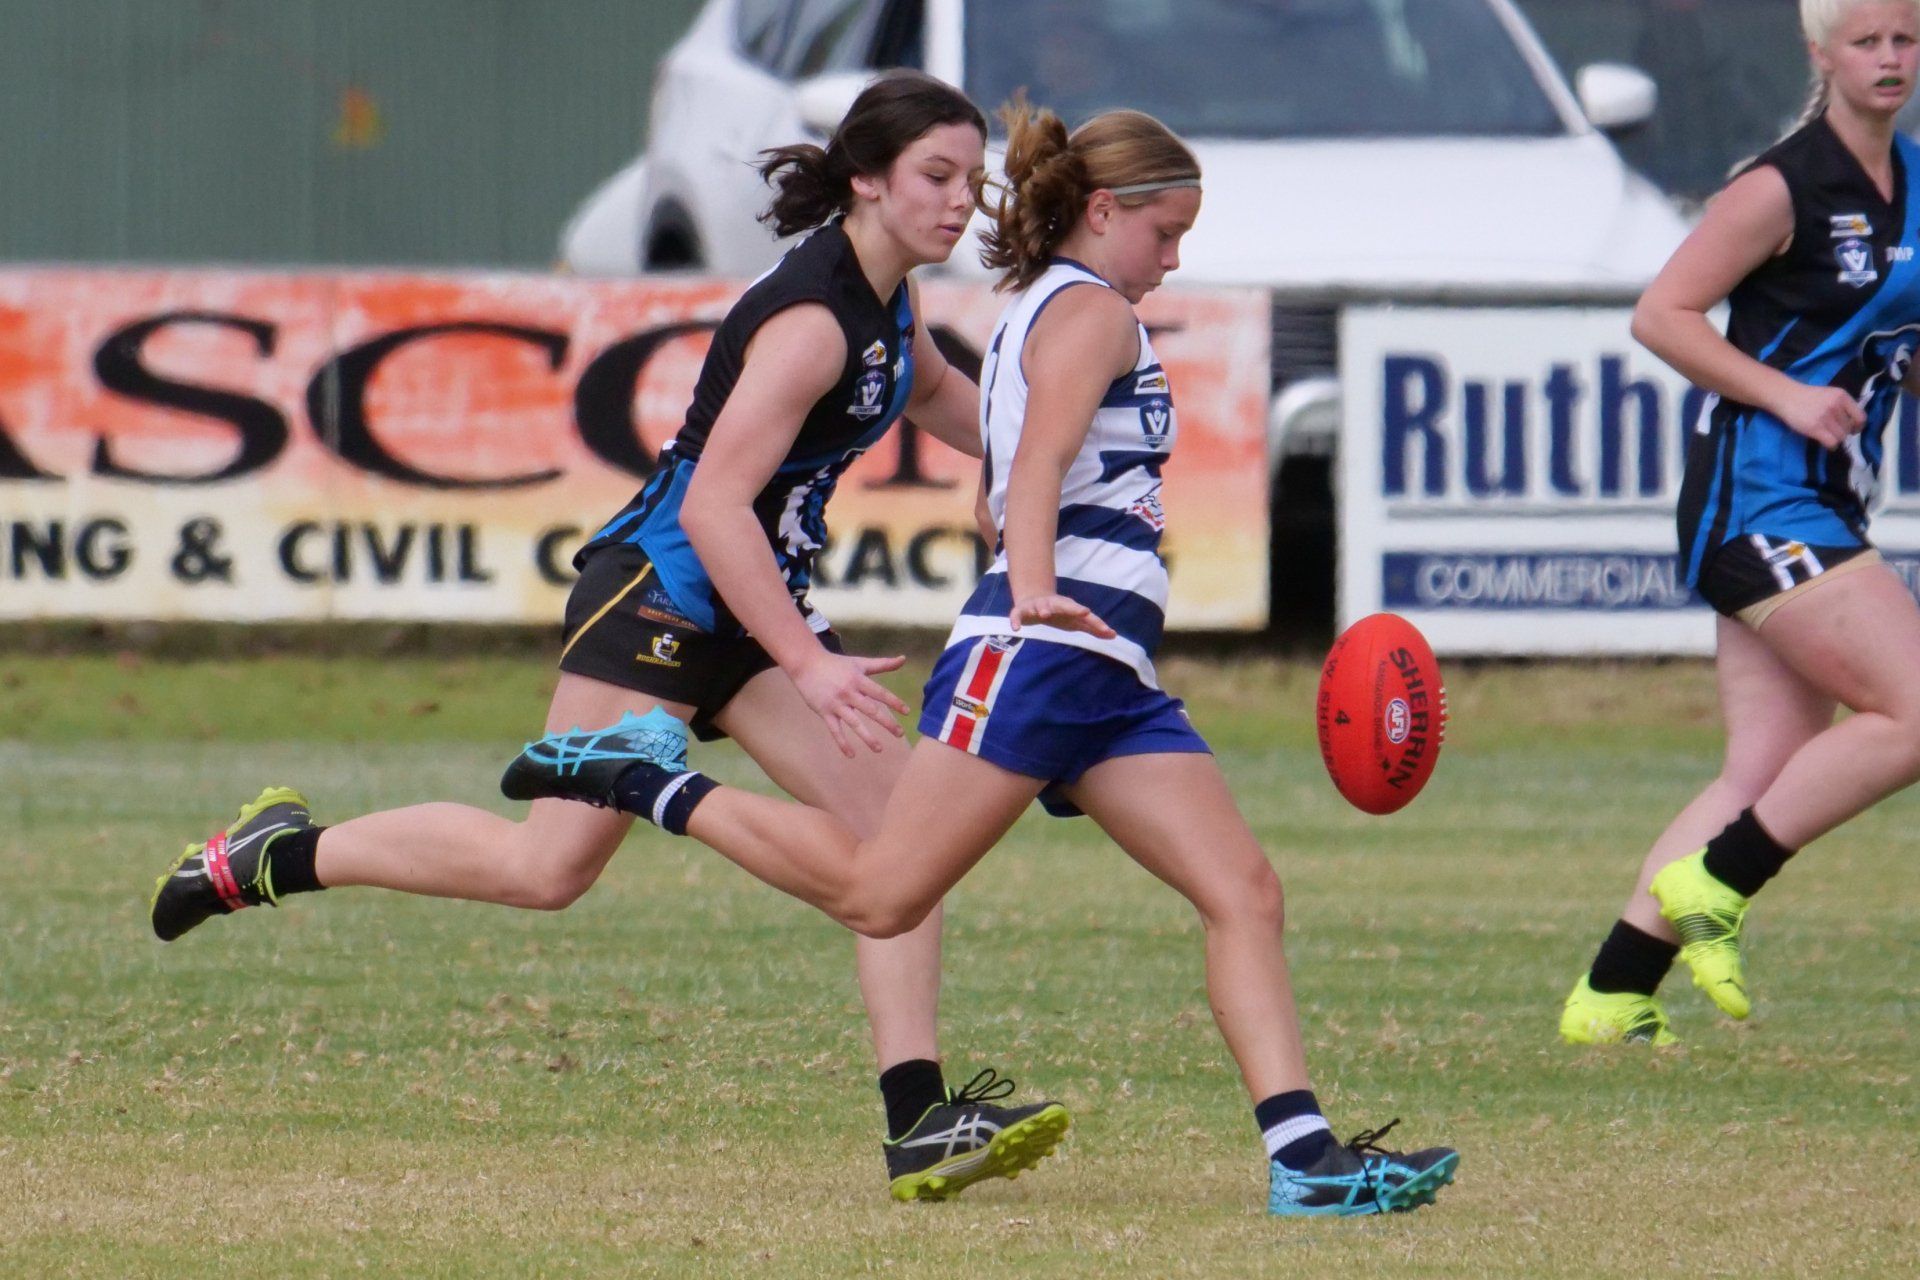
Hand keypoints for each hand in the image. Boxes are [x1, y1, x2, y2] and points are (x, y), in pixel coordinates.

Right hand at [793, 650, 910, 756]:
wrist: (807, 664)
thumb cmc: (836, 664)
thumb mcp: (860, 663)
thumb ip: (883, 664)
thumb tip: (904, 659)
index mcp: (859, 680)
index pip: (880, 693)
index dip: (894, 702)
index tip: (907, 711)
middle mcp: (849, 692)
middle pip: (870, 710)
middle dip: (886, 722)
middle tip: (899, 734)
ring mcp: (836, 704)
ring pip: (854, 723)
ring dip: (867, 737)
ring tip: (879, 749)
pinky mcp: (825, 712)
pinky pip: (835, 730)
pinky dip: (842, 743)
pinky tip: (851, 755)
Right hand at [1009, 593, 1116, 638]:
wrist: (1034, 600)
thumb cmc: (1060, 613)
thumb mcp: (1076, 621)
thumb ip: (1093, 628)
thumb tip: (1114, 636)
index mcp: (1068, 608)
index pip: (1083, 614)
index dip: (1093, 619)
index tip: (1101, 622)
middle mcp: (1054, 605)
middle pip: (1066, 605)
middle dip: (1074, 608)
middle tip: (1084, 612)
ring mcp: (1038, 606)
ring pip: (1041, 607)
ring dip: (1043, 609)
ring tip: (1044, 614)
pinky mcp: (1022, 611)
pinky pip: (1017, 614)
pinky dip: (1015, 620)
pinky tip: (1016, 628)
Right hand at [1775, 383, 1864, 448]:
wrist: (1786, 396)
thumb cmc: (1808, 396)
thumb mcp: (1829, 394)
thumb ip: (1842, 405)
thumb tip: (1852, 424)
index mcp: (1842, 396)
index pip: (1860, 416)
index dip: (1858, 426)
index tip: (1852, 429)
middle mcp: (1836, 405)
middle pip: (1848, 428)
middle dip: (1842, 432)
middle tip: (1832, 431)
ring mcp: (1825, 417)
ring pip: (1841, 437)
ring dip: (1835, 439)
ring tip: (1826, 435)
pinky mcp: (1815, 427)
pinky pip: (1831, 442)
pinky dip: (1831, 446)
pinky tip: (1826, 443)